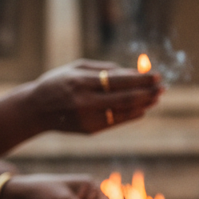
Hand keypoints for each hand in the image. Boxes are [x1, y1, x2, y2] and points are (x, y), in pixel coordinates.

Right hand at [25, 60, 161, 133]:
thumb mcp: (76, 69)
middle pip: (125, 97)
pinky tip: (143, 109)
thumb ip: (104, 69)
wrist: (35, 109)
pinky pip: (116, 122)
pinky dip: (132, 115)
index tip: (157, 75)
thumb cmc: (58, 83)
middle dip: (147, 92)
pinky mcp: (90, 130)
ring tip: (157, 97)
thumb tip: (133, 72)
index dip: (140, 79)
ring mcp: (88, 118)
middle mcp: (85, 101)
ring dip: (144, 104)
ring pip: (123, 111)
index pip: (119, 80)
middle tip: (163, 88)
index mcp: (81, 82)